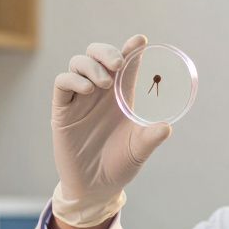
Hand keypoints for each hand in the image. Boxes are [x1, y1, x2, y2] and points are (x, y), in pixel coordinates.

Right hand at [51, 35, 171, 227]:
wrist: (95, 188)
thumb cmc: (119, 165)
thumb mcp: (138, 151)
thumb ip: (150, 138)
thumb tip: (166, 127)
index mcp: (121, 96)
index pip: (126, 64)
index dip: (132, 48)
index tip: (141, 40)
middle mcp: (100, 92)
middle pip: (97, 54)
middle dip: (107, 51)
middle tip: (119, 63)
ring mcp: (80, 99)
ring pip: (78, 63)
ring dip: (91, 66)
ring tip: (104, 84)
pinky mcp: (62, 110)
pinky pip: (62, 83)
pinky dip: (73, 80)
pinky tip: (87, 90)